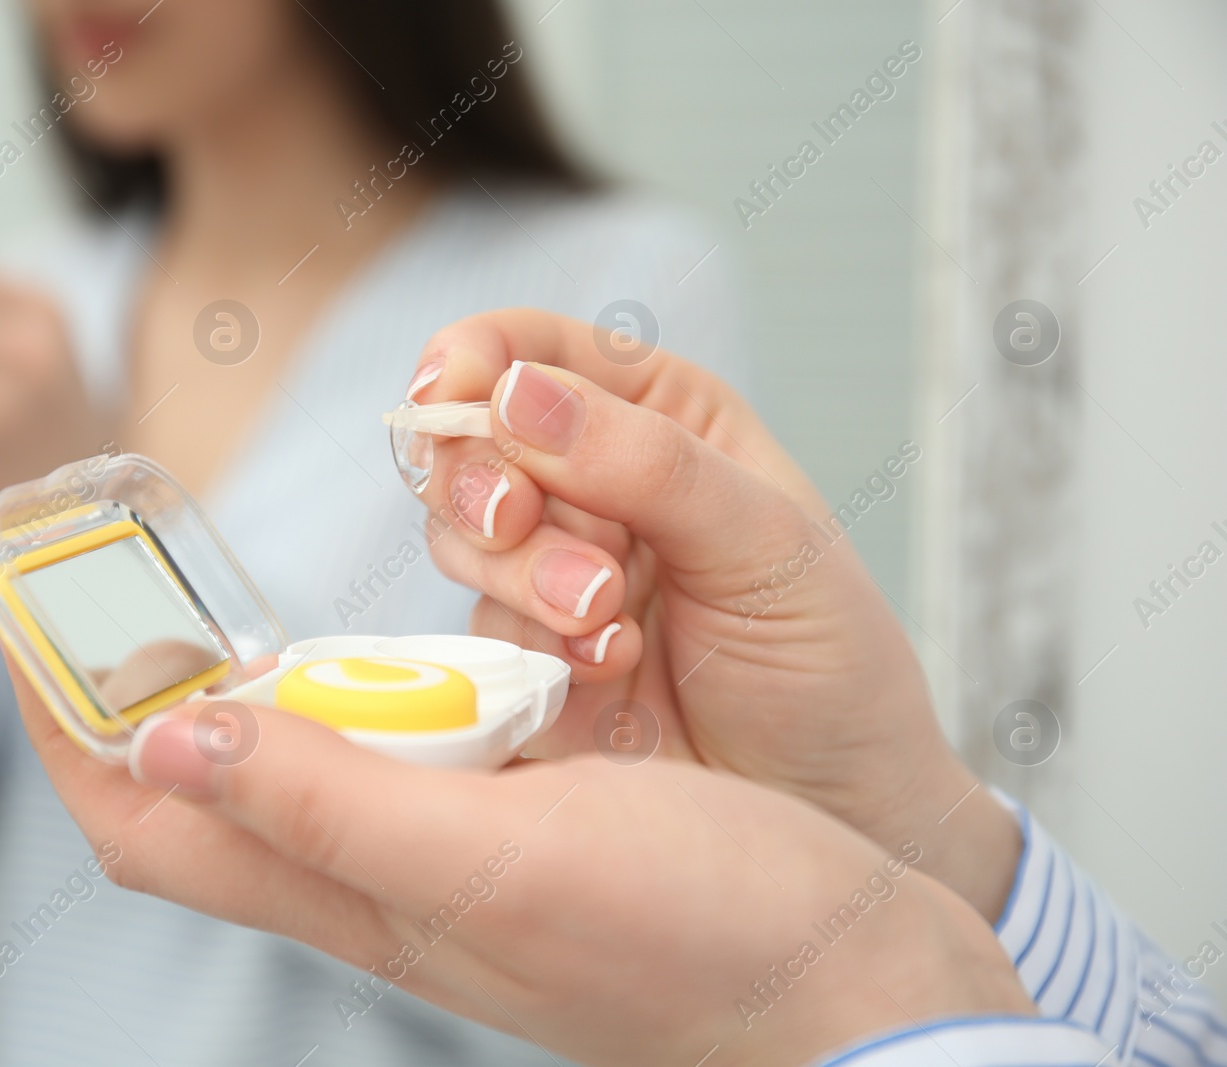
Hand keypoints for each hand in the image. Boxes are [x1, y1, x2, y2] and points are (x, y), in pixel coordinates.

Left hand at [8, 662, 1034, 1066]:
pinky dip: (390, 679)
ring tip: (249, 593)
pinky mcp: (535, 819)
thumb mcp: (497, 860)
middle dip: (148, 687)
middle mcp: (392, 877)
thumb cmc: (699, 942)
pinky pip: (422, 742)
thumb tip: (166, 743)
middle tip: (128, 581)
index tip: (25, 622)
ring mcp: (463, 849)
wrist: (858, 983)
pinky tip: (415, 632)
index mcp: (361, 895)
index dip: (69, 731)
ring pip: (320, 755)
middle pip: (218, 782)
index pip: (152, 824)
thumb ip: (330, 805)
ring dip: (270, 675)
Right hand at [405, 310, 1020, 920]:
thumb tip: (513, 390)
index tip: (448, 391)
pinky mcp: (524, 659)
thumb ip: (643, 462)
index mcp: (658, 415)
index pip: (534, 349)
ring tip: (605, 615)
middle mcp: (590, 485)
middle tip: (523, 519)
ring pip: (457, 535)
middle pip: (467, 438)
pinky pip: (476, 630)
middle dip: (484, 478)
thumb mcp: (763, 542)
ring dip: (518, 572)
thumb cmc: (825, 662)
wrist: (827, 808)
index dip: (474, 358)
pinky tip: (607, 668)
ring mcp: (548, 574)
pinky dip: (532, 647)